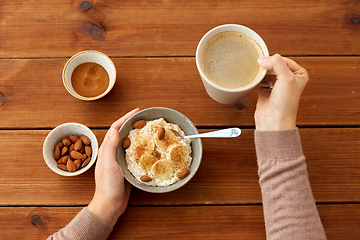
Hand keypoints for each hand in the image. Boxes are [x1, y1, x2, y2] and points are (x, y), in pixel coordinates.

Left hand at [87, 108, 139, 226]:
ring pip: (130, 142)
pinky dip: (141, 147)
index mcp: (106, 149)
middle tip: (145, 118)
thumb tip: (114, 129)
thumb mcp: (108, 164)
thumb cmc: (108, 186)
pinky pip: (134, 153)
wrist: (110, 205)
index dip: (125, 118)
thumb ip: (110, 147)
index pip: (115, 128)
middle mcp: (112, 153)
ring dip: (138, 134)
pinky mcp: (126, 168)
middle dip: (133, 123)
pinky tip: (149, 147)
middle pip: (123, 133)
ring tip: (149, 129)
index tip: (137, 111)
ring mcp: (119, 160)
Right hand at [255, 54, 308, 130]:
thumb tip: (263, 58)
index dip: (274, 60)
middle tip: (261, 68)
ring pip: (267, 71)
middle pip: (275, 64)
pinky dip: (257, 78)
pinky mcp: (266, 90)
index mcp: (299, 75)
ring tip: (258, 74)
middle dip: (267, 66)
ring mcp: (277, 85)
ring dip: (261, 71)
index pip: (284, 60)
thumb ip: (277, 63)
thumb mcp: (287, 78)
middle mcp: (289, 79)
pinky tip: (255, 79)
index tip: (266, 64)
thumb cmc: (286, 105)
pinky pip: (260, 79)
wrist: (274, 120)